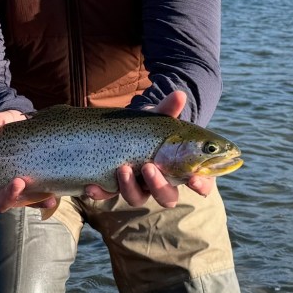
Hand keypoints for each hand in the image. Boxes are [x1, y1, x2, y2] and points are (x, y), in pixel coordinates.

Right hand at [0, 110, 58, 213]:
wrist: (25, 125)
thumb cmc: (4, 129)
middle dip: (5, 197)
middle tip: (16, 183)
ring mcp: (15, 191)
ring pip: (16, 203)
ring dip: (25, 199)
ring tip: (31, 184)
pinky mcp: (32, 190)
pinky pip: (37, 200)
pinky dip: (43, 202)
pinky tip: (50, 200)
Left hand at [85, 91, 214, 208]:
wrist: (127, 127)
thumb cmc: (151, 126)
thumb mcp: (159, 116)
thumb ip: (169, 109)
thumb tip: (179, 95)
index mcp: (182, 168)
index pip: (200, 184)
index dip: (201, 185)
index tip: (193, 179)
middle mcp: (162, 182)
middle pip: (167, 196)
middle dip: (158, 185)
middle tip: (149, 167)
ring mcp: (138, 186)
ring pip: (138, 198)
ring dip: (130, 187)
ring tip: (123, 168)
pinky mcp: (116, 186)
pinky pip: (109, 194)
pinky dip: (100, 193)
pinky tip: (91, 187)